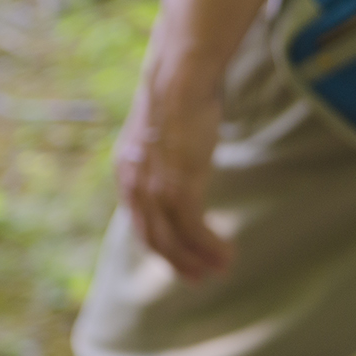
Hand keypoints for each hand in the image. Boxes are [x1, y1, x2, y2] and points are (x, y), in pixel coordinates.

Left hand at [114, 57, 233, 279]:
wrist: (180, 77)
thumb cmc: (181, 93)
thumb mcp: (165, 127)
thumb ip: (167, 147)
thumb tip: (184, 145)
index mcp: (128, 171)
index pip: (141, 220)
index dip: (162, 245)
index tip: (182, 258)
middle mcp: (135, 184)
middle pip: (153, 238)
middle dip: (177, 262)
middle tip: (200, 278)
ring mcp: (155, 186)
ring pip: (172, 239)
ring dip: (196, 259)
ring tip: (220, 269)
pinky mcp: (179, 184)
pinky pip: (193, 227)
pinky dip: (209, 246)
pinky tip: (226, 253)